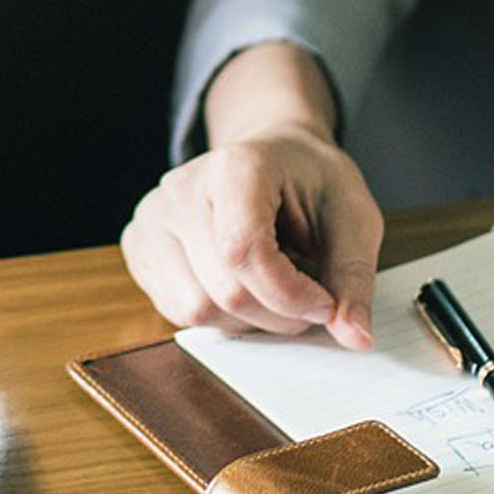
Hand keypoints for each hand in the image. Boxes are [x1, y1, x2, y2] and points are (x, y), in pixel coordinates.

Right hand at [120, 44, 383, 345]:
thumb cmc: (311, 182)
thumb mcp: (352, 216)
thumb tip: (355, 338)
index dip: (290, 294)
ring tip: (273, 291)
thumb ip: (353, 276)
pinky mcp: (138, 245)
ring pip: (196, 310)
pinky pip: (176, 311)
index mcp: (235, 166)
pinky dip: (219, 316)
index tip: (326, 303)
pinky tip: (241, 287)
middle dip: (278, 315)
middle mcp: (181, 188)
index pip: (244, 251)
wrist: (272, 155)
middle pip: (223, 290)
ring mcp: (151, 217)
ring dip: (247, 321)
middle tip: (309, 301)